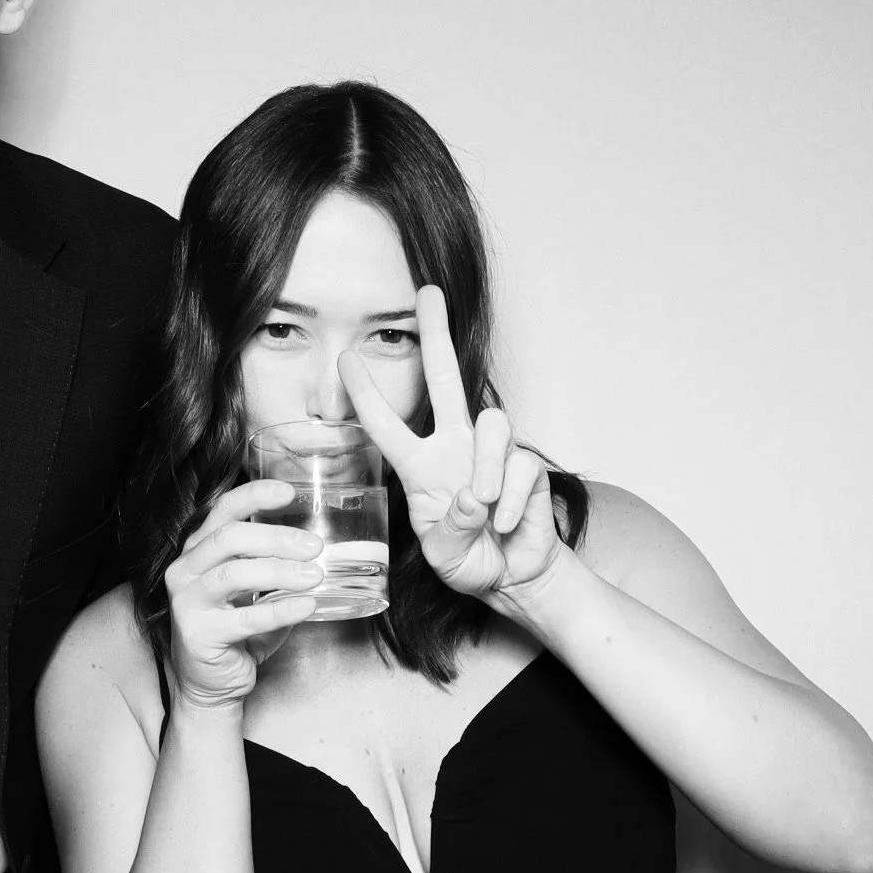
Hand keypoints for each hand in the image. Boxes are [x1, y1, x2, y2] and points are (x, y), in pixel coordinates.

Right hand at [164, 480, 323, 711]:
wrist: (211, 683)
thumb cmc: (236, 630)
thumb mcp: (250, 589)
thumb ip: (270, 563)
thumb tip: (317, 545)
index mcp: (197, 551)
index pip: (221, 511)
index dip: (254, 496)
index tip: (288, 491)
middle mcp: (185, 571)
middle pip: (229, 539)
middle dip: (276, 537)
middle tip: (314, 545)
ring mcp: (187, 603)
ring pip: (234, 574)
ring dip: (280, 571)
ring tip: (315, 575)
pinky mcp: (198, 635)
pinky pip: (245, 618)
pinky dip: (280, 609)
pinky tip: (306, 606)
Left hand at [338, 285, 562, 610]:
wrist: (512, 577)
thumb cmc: (467, 560)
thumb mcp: (442, 555)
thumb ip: (449, 530)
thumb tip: (471, 495)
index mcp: (420, 466)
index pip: (387, 424)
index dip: (365, 393)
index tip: (344, 357)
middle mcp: (455, 448)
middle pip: (446, 380)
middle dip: (438, 335)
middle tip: (428, 294)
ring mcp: (493, 454)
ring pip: (494, 423)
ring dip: (488, 467)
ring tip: (484, 510)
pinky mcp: (529, 467)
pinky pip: (522, 468)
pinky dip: (512, 502)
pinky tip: (505, 524)